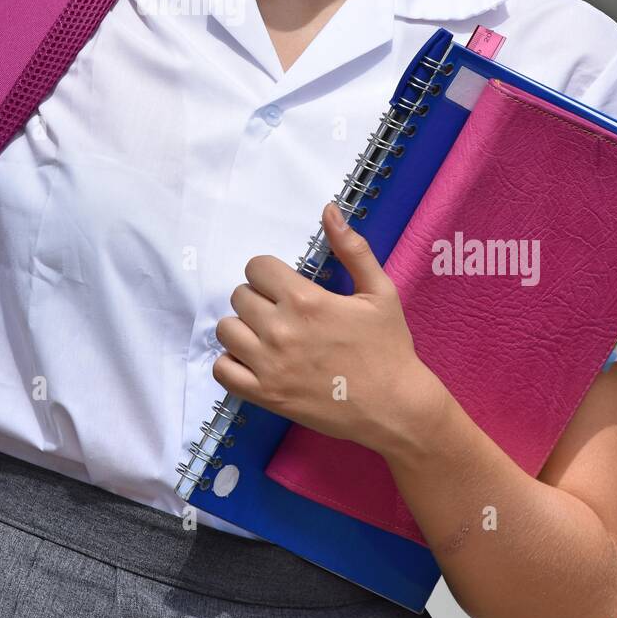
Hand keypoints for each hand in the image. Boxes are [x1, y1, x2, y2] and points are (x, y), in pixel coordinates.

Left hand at [213, 202, 445, 458]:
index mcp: (305, 300)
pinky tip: (253, 360)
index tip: (284, 286)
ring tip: (266, 335)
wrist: (395, 408)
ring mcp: (269, 365)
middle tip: (281, 312)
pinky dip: (231, 362)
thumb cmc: (389, 347)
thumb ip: (352, 248)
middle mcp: (280, 330)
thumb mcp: (380, 291)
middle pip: (239, 296)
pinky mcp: (265, 396)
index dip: (269, 273)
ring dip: (242, 328)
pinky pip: (222, 370)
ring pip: (225, 329)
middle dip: (258, 298)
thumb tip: (329, 209)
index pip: (256, 267)